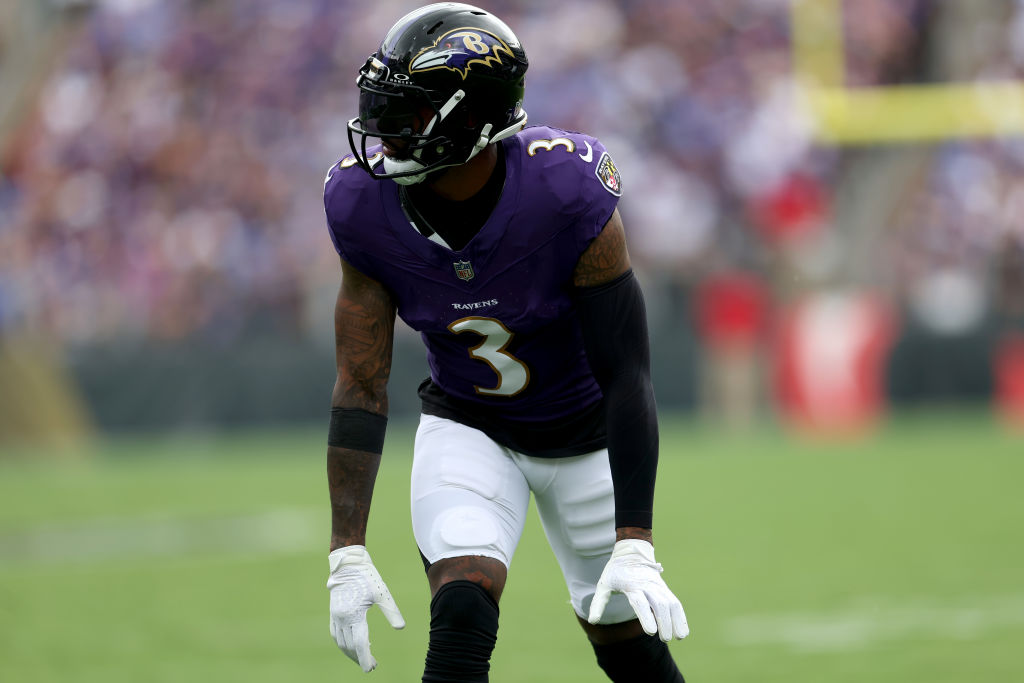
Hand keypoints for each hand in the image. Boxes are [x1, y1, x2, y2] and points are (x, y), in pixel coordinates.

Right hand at [327, 545, 404, 671]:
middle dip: (360, 658)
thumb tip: (400, 628)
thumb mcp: (382, 593)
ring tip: (363, 657)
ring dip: (351, 652)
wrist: (348, 564)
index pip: (360, 644)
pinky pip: (336, 634)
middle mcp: (342, 618)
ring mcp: (335, 616)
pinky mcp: (333, 613)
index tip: (370, 668)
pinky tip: (352, 644)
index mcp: (354, 614)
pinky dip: (343, 643)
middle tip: (372, 665)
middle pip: (350, 646)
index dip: (365, 658)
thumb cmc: (367, 577)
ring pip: (341, 642)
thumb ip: (391, 612)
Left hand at [588, 539, 688, 640]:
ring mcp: (658, 586)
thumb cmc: (615, 571)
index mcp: (631, 585)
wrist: (631, 552)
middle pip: (659, 604)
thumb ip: (598, 603)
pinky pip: (675, 602)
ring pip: (671, 603)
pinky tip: (682, 631)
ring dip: (676, 620)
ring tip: (679, 637)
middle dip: (664, 622)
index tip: (651, 632)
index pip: (641, 602)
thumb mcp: (603, 584)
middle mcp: (647, 585)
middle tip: (664, 639)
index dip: (646, 617)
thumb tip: (592, 621)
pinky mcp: (664, 588)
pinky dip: (680, 616)